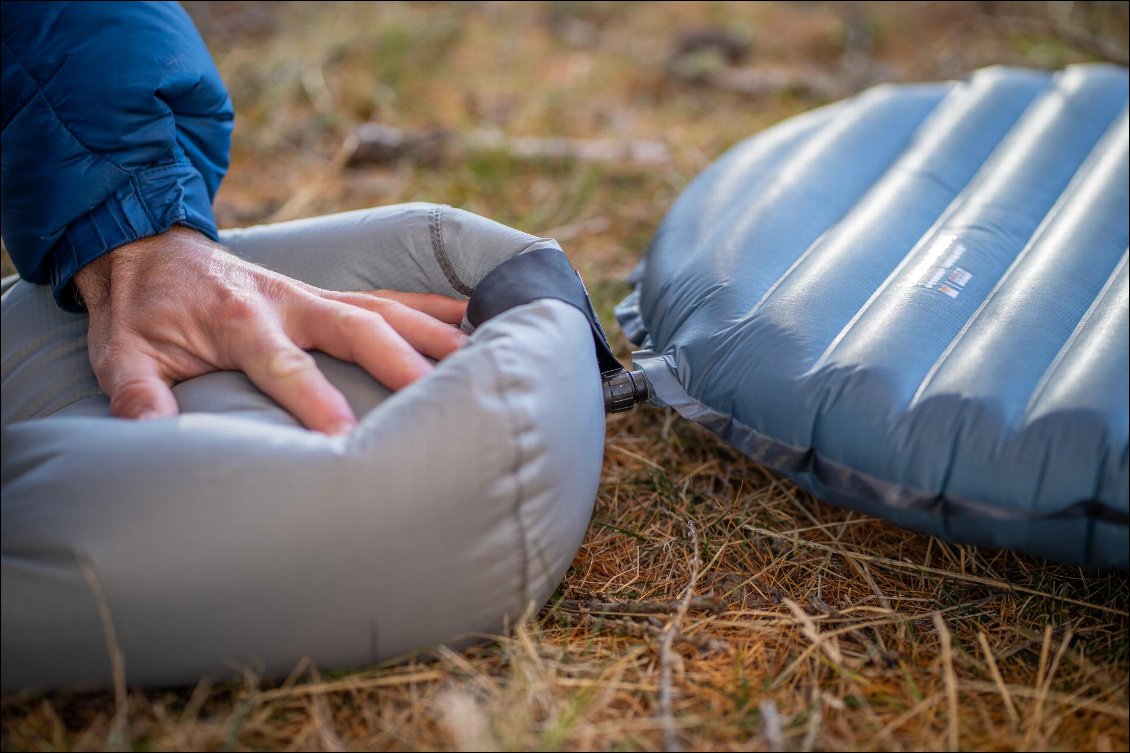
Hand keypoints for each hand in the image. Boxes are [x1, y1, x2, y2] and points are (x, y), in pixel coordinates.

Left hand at [73, 226, 467, 433]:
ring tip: (482, 353)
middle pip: (357, 326)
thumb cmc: (141, 312)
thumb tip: (151, 439)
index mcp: (239, 318)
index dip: (315, 400)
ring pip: (385, 307)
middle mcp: (288, 300)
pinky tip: (473, 314)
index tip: (345, 440)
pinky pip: (389, 296)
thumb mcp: (120, 354)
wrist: (148, 250)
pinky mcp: (328, 294)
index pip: (284, 364)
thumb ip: (138, 394)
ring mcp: (314, 293)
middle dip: (401, 360)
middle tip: (444, 396)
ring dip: (432, 330)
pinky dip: (432, 305)